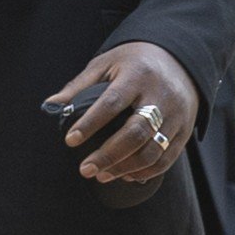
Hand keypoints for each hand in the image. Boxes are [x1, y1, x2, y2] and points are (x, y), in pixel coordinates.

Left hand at [44, 40, 197, 185]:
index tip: (70, 141)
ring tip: (101, 175)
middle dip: (109, 154)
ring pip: (153, 149)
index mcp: (137, 75)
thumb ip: (79, 85)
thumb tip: (50, 105)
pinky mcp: (185, 129)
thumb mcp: (105, 64)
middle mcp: (160, 95)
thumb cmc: (133, 62)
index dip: (90, 124)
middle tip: (85, 169)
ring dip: (126, 168)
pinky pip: (168, 157)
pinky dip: (146, 171)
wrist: (178, 59)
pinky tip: (126, 175)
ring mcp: (176, 114)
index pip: (111, 102)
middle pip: (136, 132)